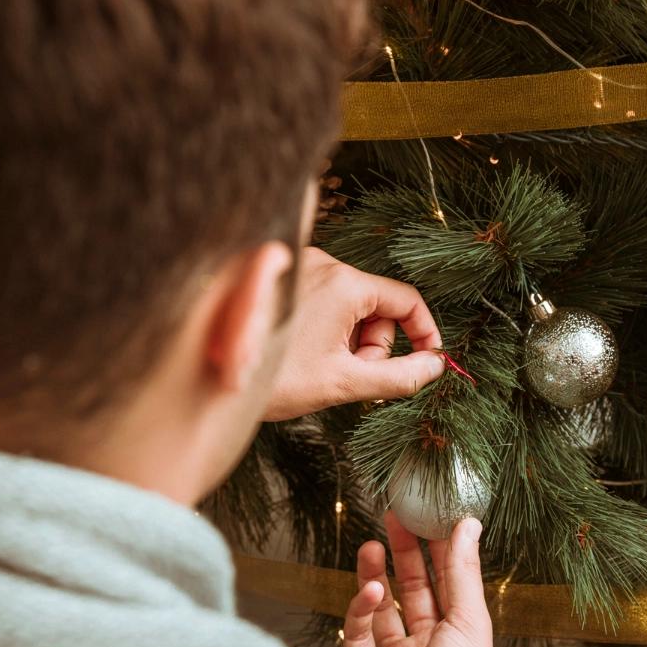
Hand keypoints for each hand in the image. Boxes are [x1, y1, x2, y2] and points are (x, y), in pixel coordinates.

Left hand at [264, 248, 445, 420]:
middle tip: (353, 376)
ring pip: (351, 304)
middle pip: (377, 304)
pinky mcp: (284, 278)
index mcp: (343, 283)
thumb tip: (434, 367)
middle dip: (374, 344)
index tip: (428, 361)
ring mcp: (300, 267)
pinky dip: (328, 328)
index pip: (406, 300)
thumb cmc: (273, 378)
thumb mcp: (344, 382)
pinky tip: (305, 353)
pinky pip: (325, 300)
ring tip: (323, 368)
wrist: (212, 379)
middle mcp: (323, 264)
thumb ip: (399, 376)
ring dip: (350, 339)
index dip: (424, 333)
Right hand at [342, 512, 493, 646]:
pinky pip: (358, 632)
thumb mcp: (469, 622)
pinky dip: (362, 608)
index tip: (427, 514)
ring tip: (372, 545)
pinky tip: (371, 592)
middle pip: (412, 589)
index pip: (446, 581)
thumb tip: (469, 523)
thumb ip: (462, 572)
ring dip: (376, 575)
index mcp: (458, 635)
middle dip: (404, 553)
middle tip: (394, 517)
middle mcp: (426, 644)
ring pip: (380, 607)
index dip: (437, 548)